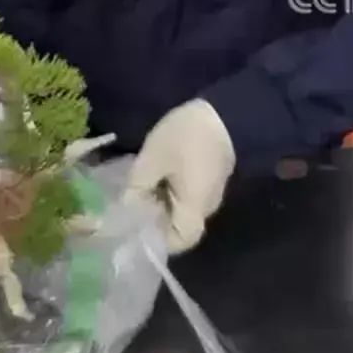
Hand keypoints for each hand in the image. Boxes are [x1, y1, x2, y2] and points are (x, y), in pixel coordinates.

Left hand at [124, 98, 235, 254]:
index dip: (157, 240)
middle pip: (176, 227)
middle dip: (152, 219)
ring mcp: (208, 193)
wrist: (226, 110)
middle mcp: (206, 207)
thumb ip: (137, 188)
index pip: (179, 241)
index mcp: (195, 207)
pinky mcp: (207, 180)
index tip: (135, 227)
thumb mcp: (153, 159)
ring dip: (158, 204)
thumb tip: (126, 207)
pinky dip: (167, 192)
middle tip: (129, 204)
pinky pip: (184, 196)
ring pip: (179, 210)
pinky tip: (152, 177)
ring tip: (137, 189)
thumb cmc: (188, 136)